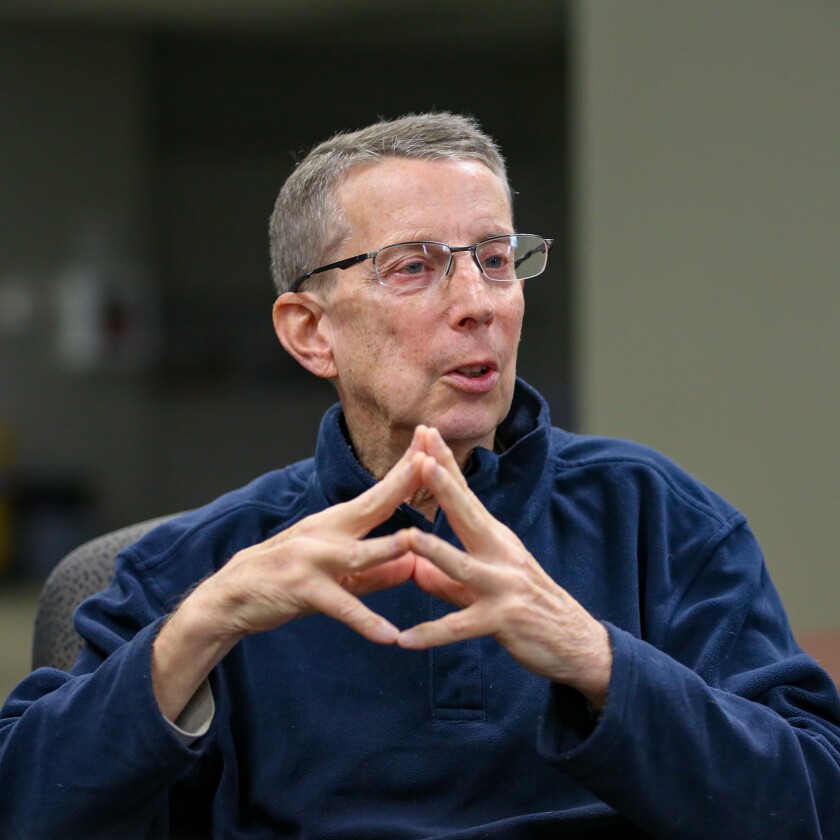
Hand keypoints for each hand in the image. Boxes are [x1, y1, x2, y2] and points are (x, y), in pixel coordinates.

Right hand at [152, 429, 425, 720]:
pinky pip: (340, 608)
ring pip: (357, 555)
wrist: (231, 596)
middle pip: (372, 505)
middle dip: (403, 481)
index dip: (406, 469)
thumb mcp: (336, 573)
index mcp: (336, 523)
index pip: (379, 492)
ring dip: (388, 549)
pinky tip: (389, 636)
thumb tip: (416, 564)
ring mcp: (312, 560)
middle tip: (432, 458)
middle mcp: (326, 533)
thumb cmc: (288, 578)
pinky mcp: (301, 590)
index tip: (430, 442)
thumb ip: (377, 571)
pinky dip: (365, 622)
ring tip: (419, 544)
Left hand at [395, 427, 611, 708]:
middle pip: (467, 515)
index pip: (466, 496)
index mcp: (496, 540)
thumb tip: (413, 568)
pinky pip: (461, 627)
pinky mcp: (504, 619)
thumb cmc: (528, 609)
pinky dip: (431, 634)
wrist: (576, 644)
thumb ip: (446, 580)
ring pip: (463, 566)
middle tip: (421, 457)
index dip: (446, 466)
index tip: (426, 435)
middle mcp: (501, 556)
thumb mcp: (483, 589)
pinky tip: (404, 640)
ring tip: (406, 537)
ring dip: (434, 551)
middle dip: (444, 486)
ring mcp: (503, 586)